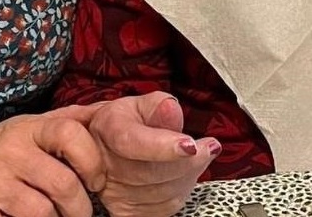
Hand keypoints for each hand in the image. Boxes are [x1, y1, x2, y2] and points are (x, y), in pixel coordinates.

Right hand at [0, 108, 105, 216]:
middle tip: (80, 214)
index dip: (92, 160)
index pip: (71, 134)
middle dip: (80, 207)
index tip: (95, 181)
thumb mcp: (26, 126)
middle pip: (63, 184)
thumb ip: (66, 121)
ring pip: (42, 213)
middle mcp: (8, 152)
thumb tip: (108, 113)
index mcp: (26, 129)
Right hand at [73, 93, 219, 216]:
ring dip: (187, 177)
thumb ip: (158, 106)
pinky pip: (160, 209)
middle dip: (187, 162)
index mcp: (108, 127)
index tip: (190, 146)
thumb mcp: (144, 104)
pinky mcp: (124, 211)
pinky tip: (186, 175)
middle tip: (209, 147)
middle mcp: (103, 162)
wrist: (112, 145)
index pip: (132, 142)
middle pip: (149, 173)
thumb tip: (170, 108)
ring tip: (201, 157)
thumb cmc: (133, 121)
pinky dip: (180, 192)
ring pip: (158, 194)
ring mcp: (111, 191)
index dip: (162, 147)